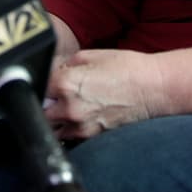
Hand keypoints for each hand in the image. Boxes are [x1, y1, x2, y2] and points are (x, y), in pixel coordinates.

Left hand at [45, 48, 167, 139]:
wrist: (153, 88)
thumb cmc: (126, 68)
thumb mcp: (91, 55)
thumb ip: (66, 64)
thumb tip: (53, 72)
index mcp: (66, 83)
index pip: (37, 84)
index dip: (40, 78)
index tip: (45, 76)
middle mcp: (70, 108)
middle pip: (40, 108)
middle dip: (44, 99)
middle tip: (54, 91)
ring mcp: (80, 126)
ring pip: (51, 126)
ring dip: (54, 117)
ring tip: (67, 104)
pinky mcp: (91, 136)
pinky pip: (69, 136)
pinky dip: (68, 127)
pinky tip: (79, 115)